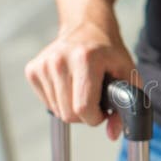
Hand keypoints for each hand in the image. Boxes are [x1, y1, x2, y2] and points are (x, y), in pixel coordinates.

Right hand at [25, 14, 138, 139]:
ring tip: (82, 89)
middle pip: (68, 114)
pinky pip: (47, 103)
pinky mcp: (33, 70)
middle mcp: (60, 60)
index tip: (103, 110)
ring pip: (57, 111)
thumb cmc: (109, 52)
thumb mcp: (127, 74)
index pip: (83, 108)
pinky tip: (69, 85)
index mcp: (85, 59)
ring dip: (72, 108)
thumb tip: (113, 134)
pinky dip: (60, 101)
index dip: (95, 117)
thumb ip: (127, 104)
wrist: (87, 27)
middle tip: (94, 98)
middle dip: (85, 115)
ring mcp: (43, 64)